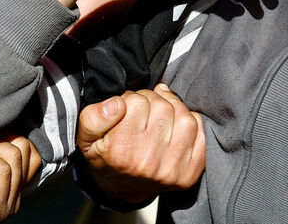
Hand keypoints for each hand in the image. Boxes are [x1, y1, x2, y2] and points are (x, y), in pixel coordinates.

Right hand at [76, 84, 204, 203]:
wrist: (121, 188)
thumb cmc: (106, 156)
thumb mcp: (87, 138)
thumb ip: (93, 117)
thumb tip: (117, 104)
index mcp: (122, 151)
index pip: (137, 102)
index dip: (132, 98)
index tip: (128, 108)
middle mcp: (148, 161)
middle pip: (163, 107)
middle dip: (153, 101)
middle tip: (145, 110)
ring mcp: (172, 169)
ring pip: (184, 117)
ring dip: (174, 109)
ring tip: (161, 114)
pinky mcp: (189, 172)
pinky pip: (200, 132)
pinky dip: (191, 122)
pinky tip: (175, 126)